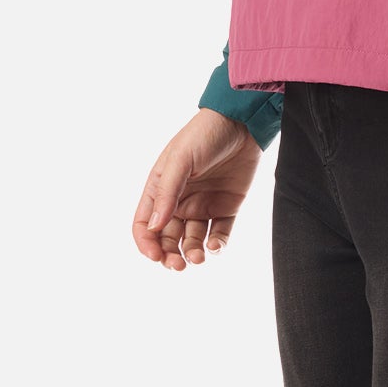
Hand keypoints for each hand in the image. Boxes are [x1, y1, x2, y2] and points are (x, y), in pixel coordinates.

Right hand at [132, 108, 263, 269]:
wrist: (243, 121)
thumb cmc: (205, 134)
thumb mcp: (181, 159)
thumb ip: (167, 192)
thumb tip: (154, 228)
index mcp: (161, 188)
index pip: (145, 224)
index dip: (146, 243)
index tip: (156, 256)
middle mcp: (179, 200)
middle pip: (167, 238)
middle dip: (169, 255)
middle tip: (178, 265)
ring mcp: (203, 205)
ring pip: (192, 241)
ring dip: (192, 253)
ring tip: (198, 256)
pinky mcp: (227, 207)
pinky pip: (219, 234)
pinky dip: (216, 246)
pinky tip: (215, 247)